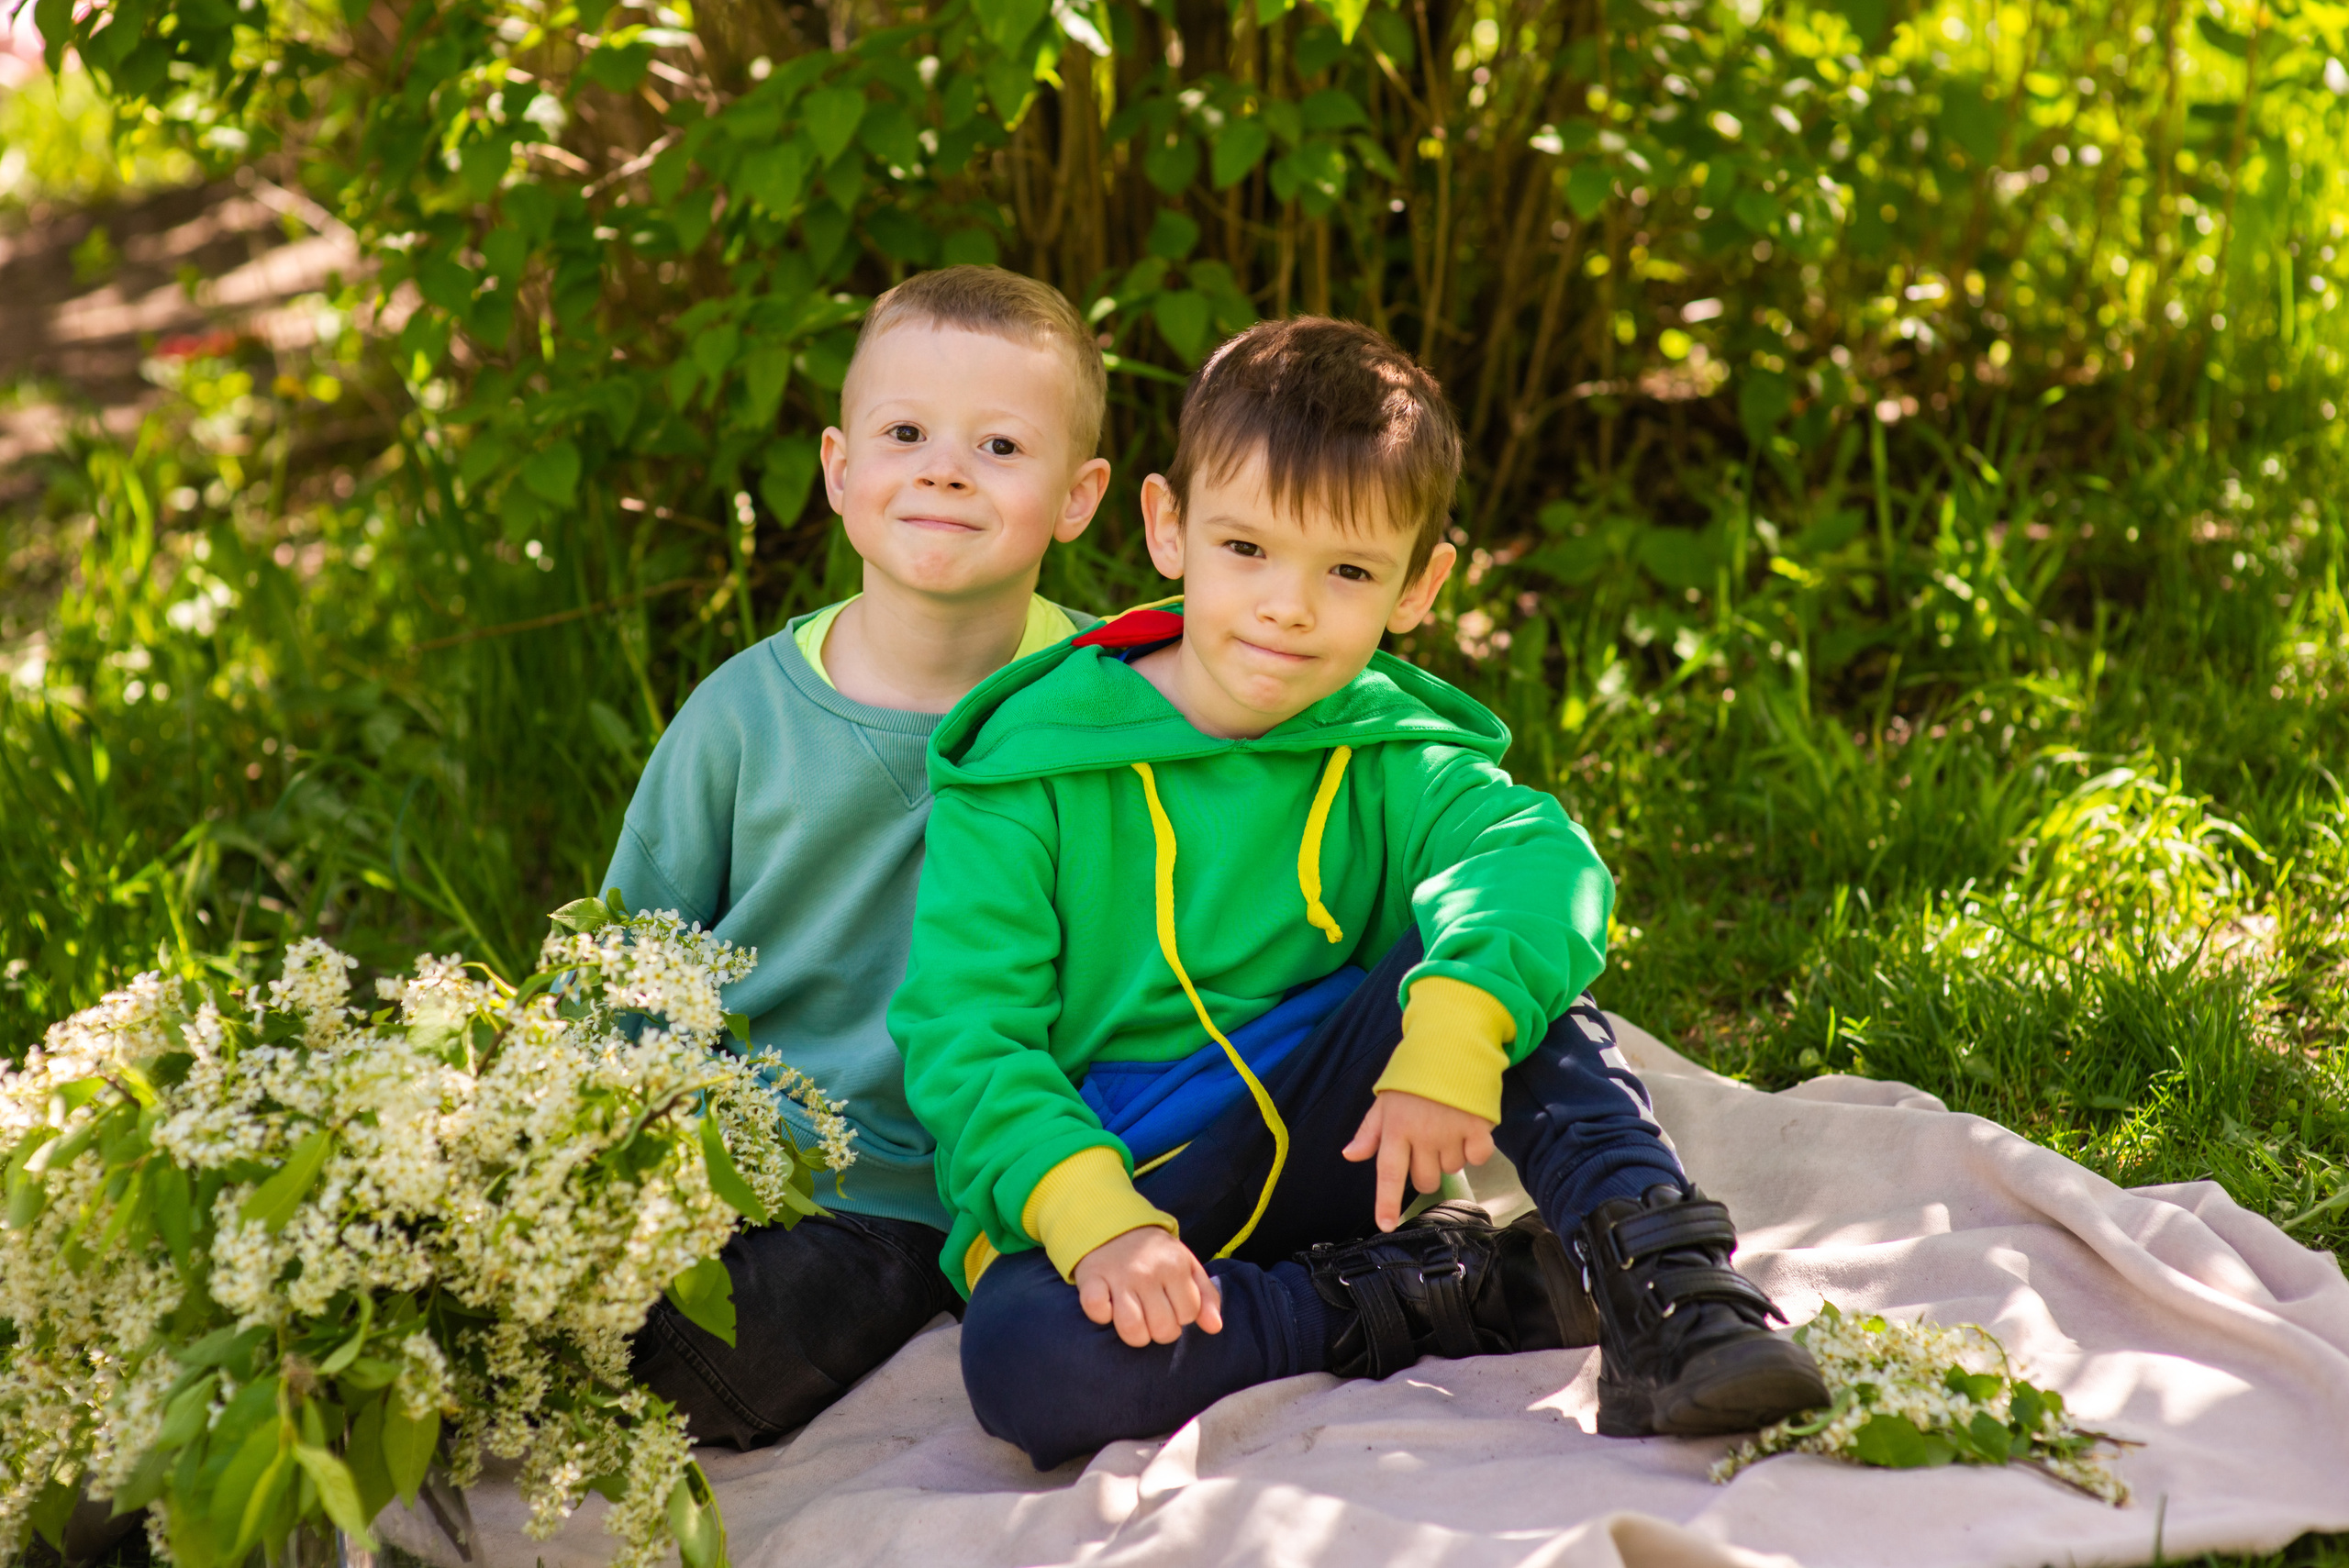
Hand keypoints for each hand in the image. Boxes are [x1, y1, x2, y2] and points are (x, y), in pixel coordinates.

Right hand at [1072, 1226, 1223, 1347]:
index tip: (1170, 1305)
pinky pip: (1097, 1310)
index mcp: (1175, 1265)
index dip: (1181, 1316)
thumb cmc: (1154, 1254)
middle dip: (1160, 1331)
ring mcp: (1119, 1275)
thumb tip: (1215, 1328)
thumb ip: (1206, 1295)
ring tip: (1134, 1321)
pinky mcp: (1092, 1278)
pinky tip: (1108, 1308)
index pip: (1189, 1315)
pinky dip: (1101, 1315)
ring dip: (1134, 1334)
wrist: (1112, 1225)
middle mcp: (1148, 1271)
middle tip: (1153, 1316)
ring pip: (1132, 1329)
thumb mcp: (1186, 1265)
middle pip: (1163, 1329)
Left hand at [1342, 1090, 1496, 1231]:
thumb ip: (1370, 1131)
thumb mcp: (1385, 1099)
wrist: (1452, 1043)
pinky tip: (1468, 1129)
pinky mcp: (1478, 1126)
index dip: (1386, 1202)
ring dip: (1450, 1156)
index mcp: (1395, 1127)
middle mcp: (1422, 1134)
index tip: (1386, 1225)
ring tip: (1447, 1126)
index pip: (1388, 1173)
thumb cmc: (1414, 1075)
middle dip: (1426, 1171)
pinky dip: (1475, 1150)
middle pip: (1425, 1180)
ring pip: (1452, 1169)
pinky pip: (1478, 1158)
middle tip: (1427, 1144)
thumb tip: (1351, 1155)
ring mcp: (1451, 1131)